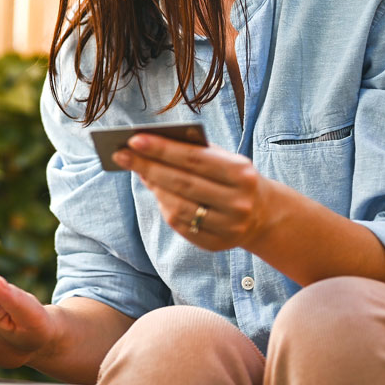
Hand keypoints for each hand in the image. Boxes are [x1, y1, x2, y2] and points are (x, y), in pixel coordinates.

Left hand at [113, 133, 274, 251]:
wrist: (264, 214)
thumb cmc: (233, 177)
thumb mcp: (224, 159)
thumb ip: (193, 152)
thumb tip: (147, 148)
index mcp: (241, 173)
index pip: (195, 159)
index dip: (162, 149)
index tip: (134, 140)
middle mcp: (237, 202)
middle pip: (182, 184)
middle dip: (148, 167)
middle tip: (121, 154)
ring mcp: (228, 227)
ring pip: (178, 207)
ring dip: (154, 188)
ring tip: (137, 170)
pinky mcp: (216, 244)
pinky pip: (181, 225)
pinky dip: (165, 206)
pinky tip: (156, 192)